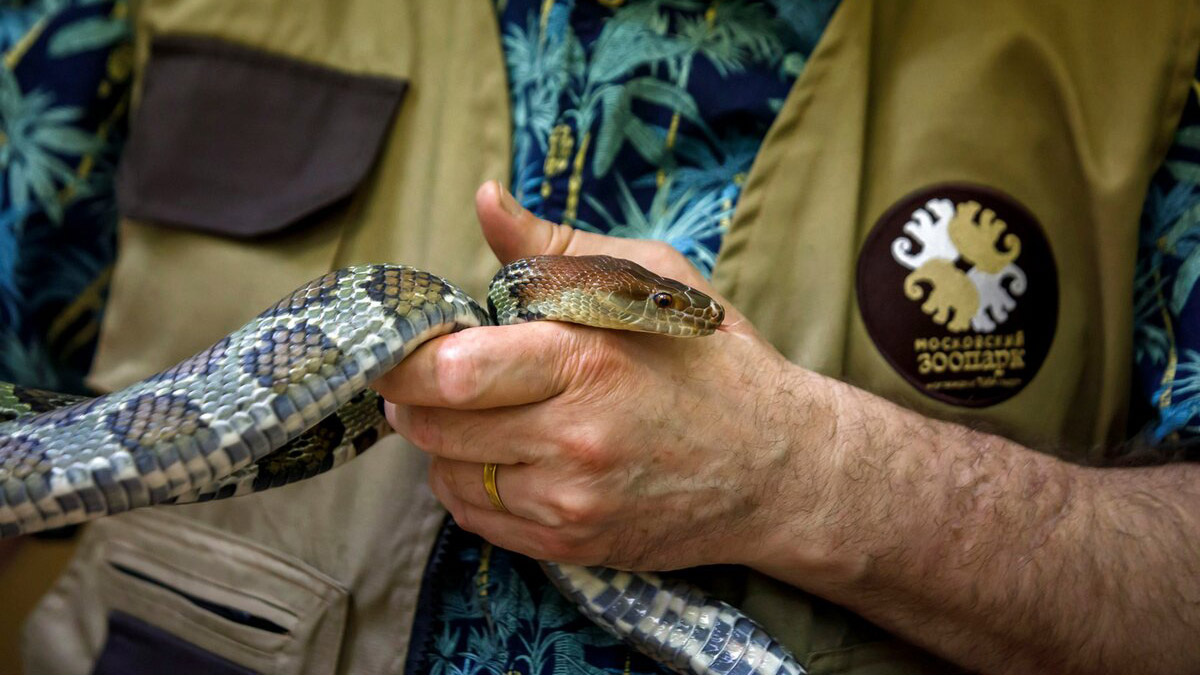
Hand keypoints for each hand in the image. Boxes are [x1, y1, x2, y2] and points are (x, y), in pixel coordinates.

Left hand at [374, 181, 835, 569]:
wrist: (780, 468)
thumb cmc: (714, 362)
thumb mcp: (649, 279)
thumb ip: (553, 248)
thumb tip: (485, 199)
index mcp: (589, 360)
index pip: (454, 370)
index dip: (406, 359)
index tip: (401, 345)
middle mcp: (574, 439)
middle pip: (435, 426)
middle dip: (414, 396)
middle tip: (425, 376)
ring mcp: (572, 501)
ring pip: (449, 475)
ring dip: (445, 442)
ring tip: (479, 413)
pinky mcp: (573, 543)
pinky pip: (479, 518)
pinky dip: (470, 484)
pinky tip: (503, 455)